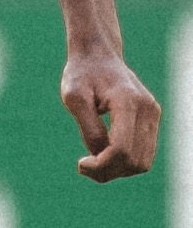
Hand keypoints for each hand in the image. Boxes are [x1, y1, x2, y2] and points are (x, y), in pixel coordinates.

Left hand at [60, 49, 160, 181]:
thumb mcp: (73, 98)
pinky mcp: (152, 120)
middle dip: (108, 171)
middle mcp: (147, 109)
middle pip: (134, 160)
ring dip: (117, 170)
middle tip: (83, 165)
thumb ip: (88, 126)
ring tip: (92, 163)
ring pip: (142, 162)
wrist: (99, 57)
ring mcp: (153, 115)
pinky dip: (124, 163)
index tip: (80, 163)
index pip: (121, 148)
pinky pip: (144, 154)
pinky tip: (103, 156)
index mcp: (128, 101)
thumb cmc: (82, 75)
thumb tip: (99, 154)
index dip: (101, 165)